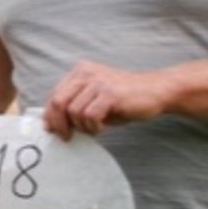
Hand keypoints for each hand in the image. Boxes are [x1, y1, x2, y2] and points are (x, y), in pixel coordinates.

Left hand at [43, 61, 167, 138]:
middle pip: (58, 101)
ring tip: (95, 129)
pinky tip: (102, 128)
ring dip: (82, 127)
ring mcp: (98, 82)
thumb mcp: (95, 99)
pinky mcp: (110, 94)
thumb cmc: (125, 99)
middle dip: (58, 123)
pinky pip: (90, 116)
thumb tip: (54, 125)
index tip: (51, 129)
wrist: (157, 91)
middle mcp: (86, 73)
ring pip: (74, 111)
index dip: (50, 114)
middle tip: (66, 137)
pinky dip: (94, 127)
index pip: (55, 94)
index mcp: (80, 72)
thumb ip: (76, 105)